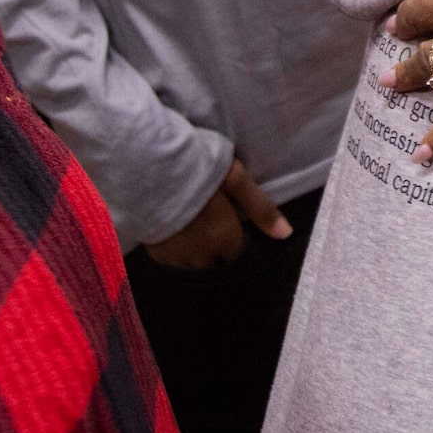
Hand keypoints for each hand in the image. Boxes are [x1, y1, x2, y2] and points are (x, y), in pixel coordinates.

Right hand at [141, 157, 291, 269]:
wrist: (146, 165)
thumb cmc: (196, 168)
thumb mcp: (234, 179)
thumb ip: (260, 208)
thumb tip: (286, 234)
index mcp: (223, 239)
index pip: (237, 256)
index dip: (237, 242)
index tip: (234, 229)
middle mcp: (200, 256)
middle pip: (215, 265)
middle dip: (218, 252)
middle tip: (213, 227)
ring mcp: (175, 257)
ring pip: (193, 266)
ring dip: (197, 255)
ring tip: (195, 231)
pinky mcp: (154, 253)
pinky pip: (172, 263)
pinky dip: (177, 253)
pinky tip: (176, 234)